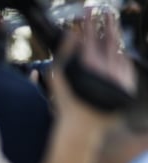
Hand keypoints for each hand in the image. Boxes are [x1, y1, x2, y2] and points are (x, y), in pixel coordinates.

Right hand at [48, 6, 134, 124]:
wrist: (83, 128)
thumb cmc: (67, 105)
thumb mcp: (59, 79)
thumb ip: (64, 55)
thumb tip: (70, 35)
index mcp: (89, 64)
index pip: (89, 36)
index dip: (88, 22)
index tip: (88, 11)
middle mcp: (107, 67)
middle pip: (109, 39)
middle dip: (107, 23)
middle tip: (106, 12)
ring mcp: (119, 76)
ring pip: (119, 51)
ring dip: (114, 39)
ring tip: (111, 30)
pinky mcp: (127, 85)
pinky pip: (125, 65)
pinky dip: (121, 56)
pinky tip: (118, 53)